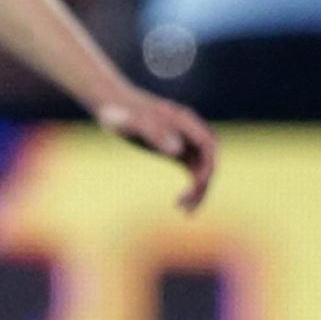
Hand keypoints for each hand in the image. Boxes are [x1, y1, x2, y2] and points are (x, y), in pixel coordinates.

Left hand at [92, 84, 217, 212]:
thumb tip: (177, 151)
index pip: (208, 145)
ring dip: (198, 190)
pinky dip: (190, 187)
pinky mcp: (176, 151)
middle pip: (209, 159)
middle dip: (204, 183)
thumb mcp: (132, 123)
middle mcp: (189, 131)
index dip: (208, 165)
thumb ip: (154, 134)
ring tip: (184, 211)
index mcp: (184, 121)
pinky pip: (191, 171)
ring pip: (201, 168)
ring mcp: (184, 141)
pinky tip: (179, 204)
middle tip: (188, 206)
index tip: (197, 185)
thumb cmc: (120, 114)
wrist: (111, 108)